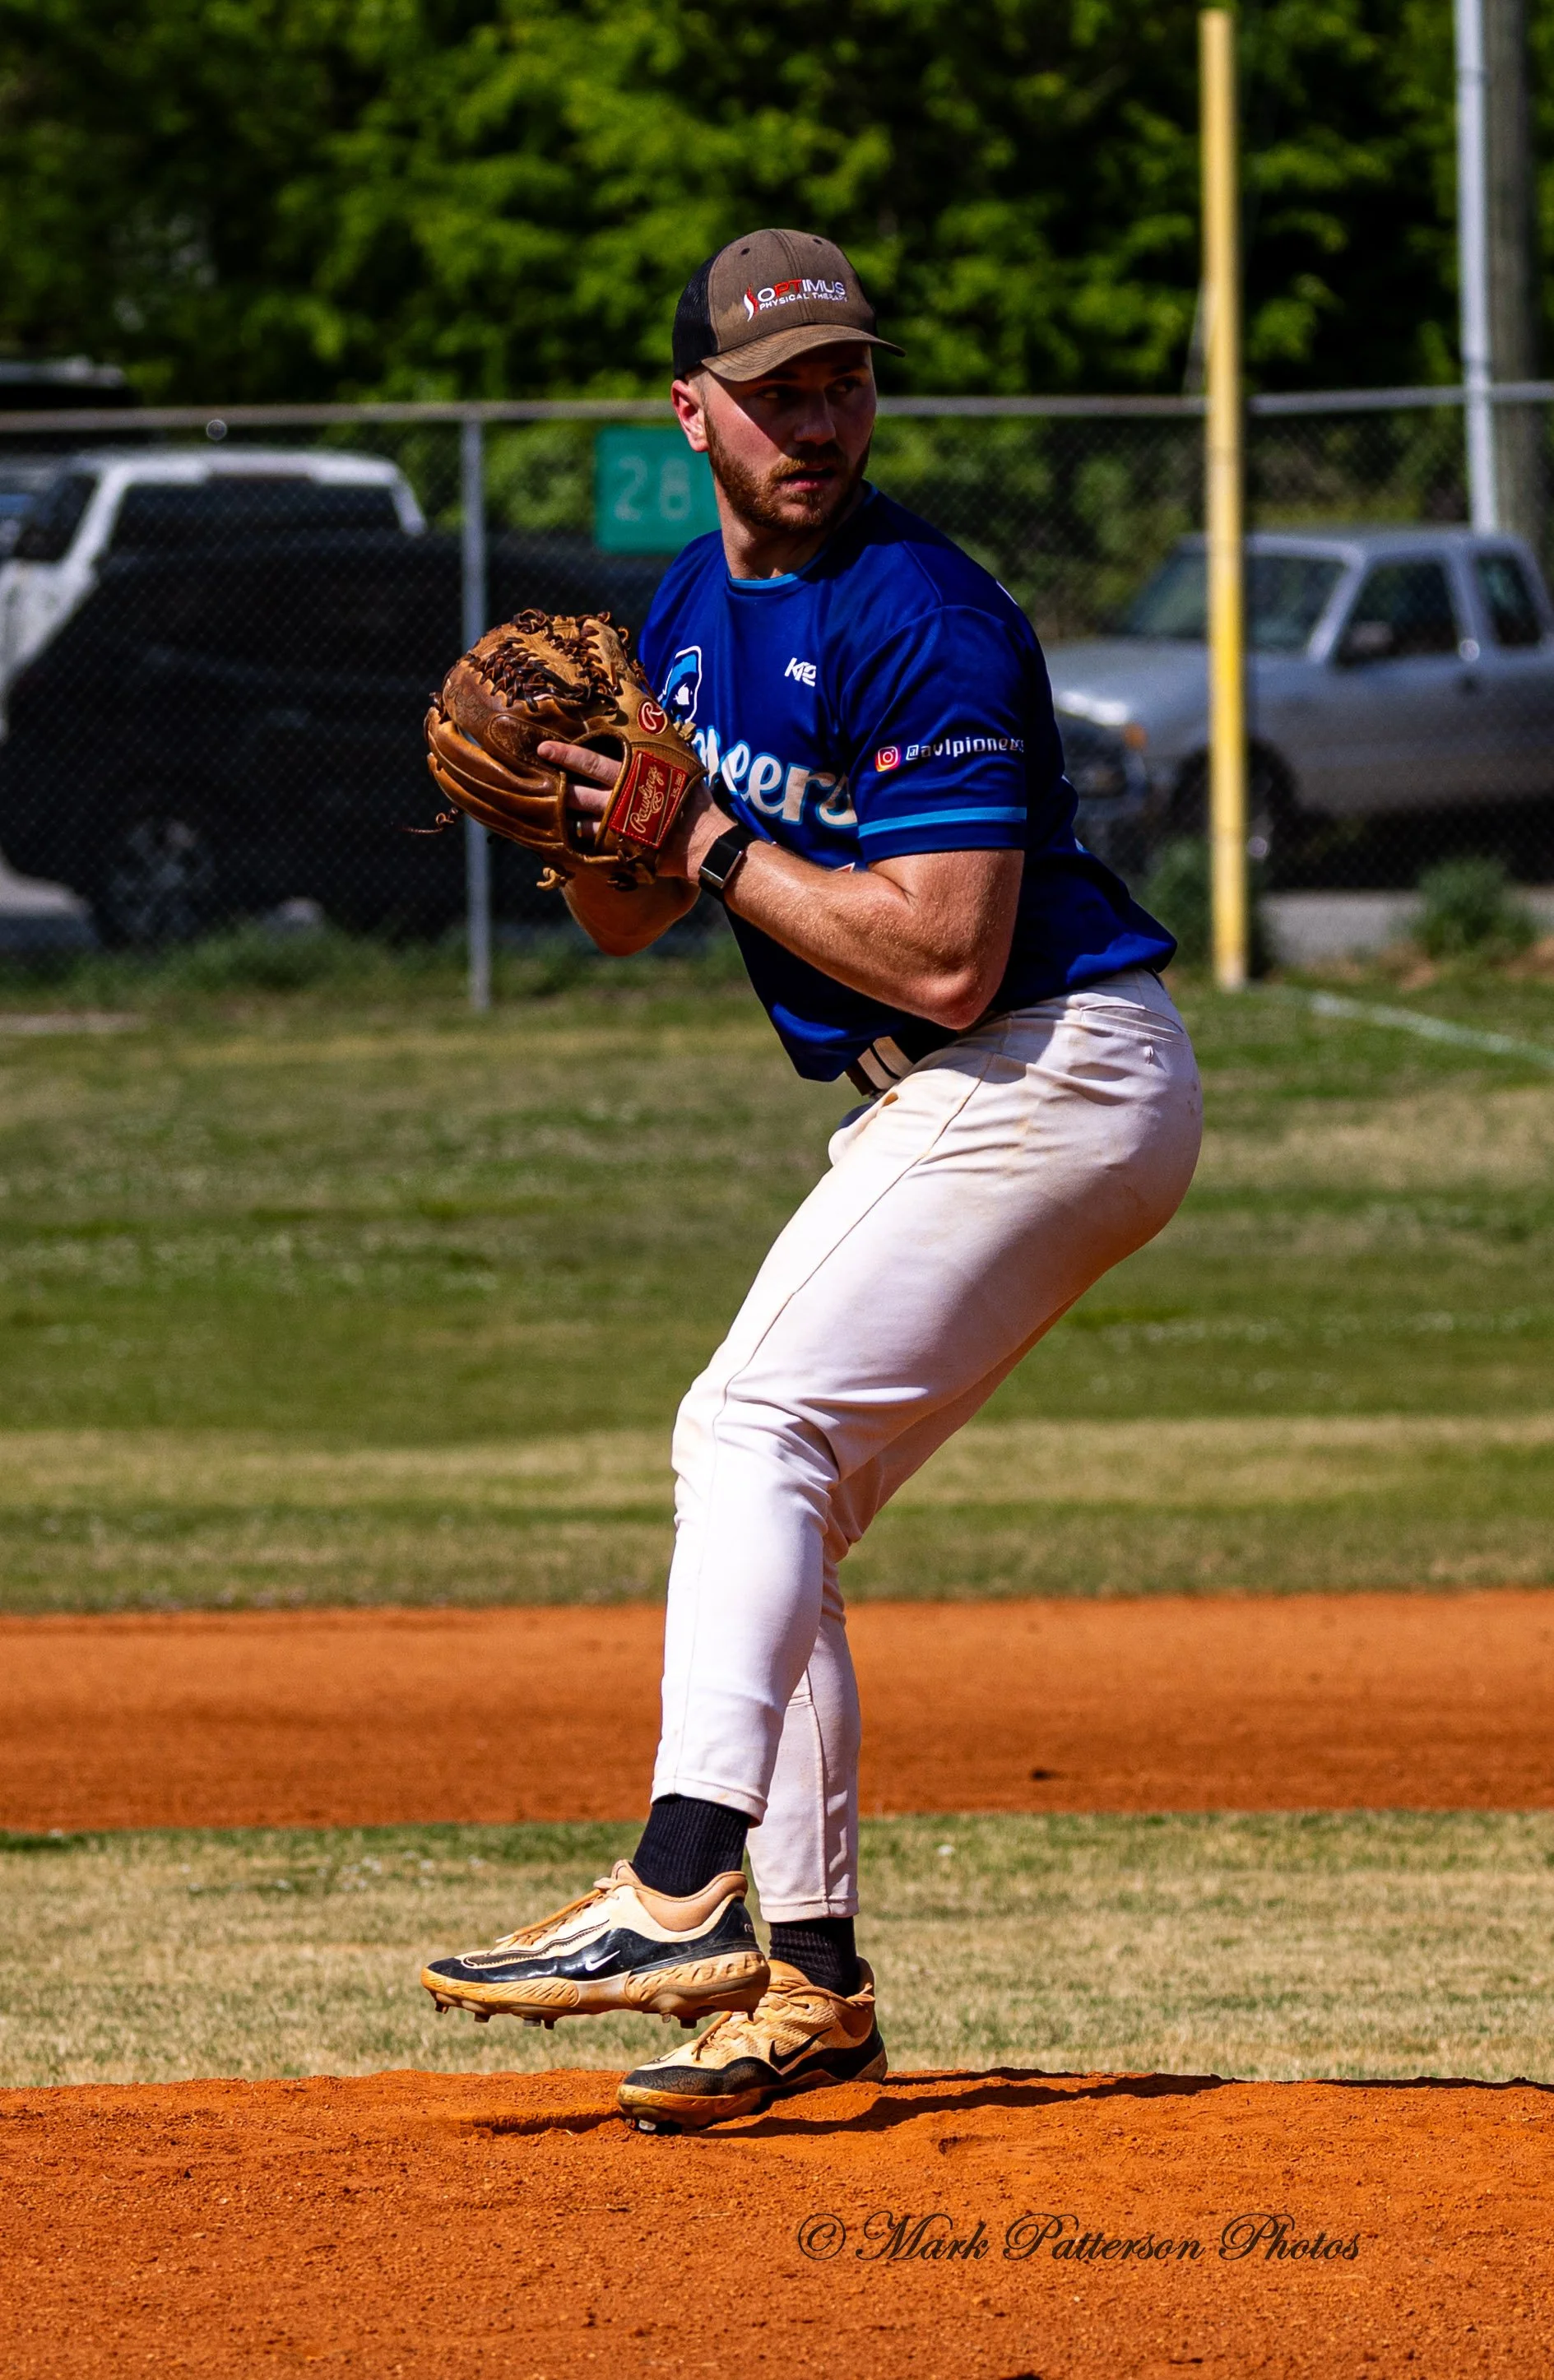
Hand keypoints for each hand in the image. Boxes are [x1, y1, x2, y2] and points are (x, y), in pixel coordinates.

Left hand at [536, 740, 728, 884]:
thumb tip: (655, 717)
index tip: (543, 748)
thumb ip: (664, 746)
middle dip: (556, 783)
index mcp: (634, 776)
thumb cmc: (696, 801)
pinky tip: (563, 838)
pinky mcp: (622, 849)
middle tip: (533, 777)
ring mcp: (619, 827)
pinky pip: (594, 845)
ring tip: (542, 809)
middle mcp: (621, 800)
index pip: (593, 762)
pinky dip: (578, 841)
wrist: (706, 842)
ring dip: (562, 815)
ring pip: (581, 820)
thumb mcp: (682, 765)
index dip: (567, 755)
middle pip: (580, 791)